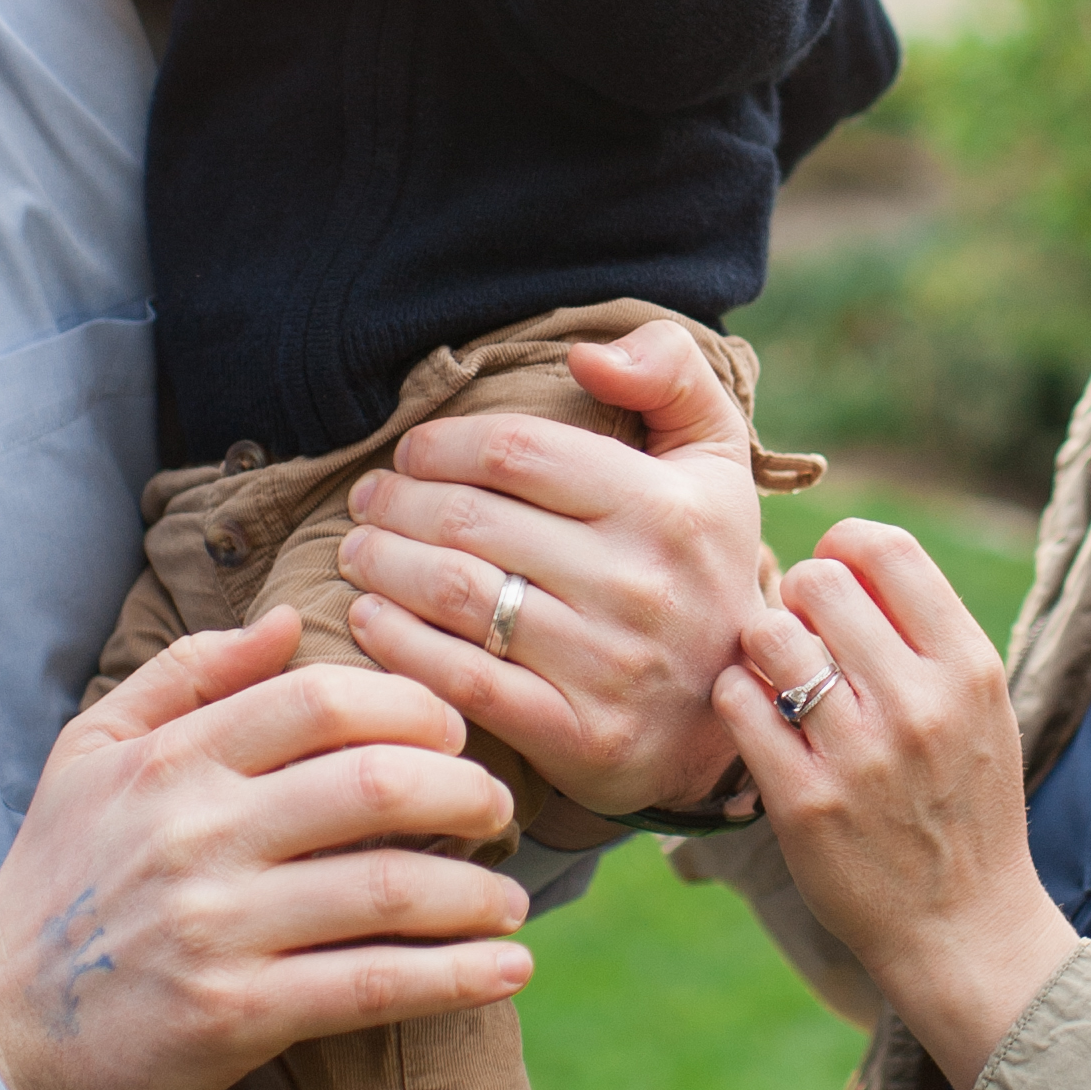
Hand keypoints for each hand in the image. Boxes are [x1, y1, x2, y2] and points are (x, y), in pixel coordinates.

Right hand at [0, 606, 531, 1089]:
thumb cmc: (63, 878)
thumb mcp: (91, 751)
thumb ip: (187, 675)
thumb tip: (284, 617)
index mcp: (173, 761)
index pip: (323, 699)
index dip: (414, 709)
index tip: (455, 739)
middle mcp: (197, 834)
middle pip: (375, 783)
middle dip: (467, 793)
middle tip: (499, 812)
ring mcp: (217, 927)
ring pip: (388, 888)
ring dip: (476, 892)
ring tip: (511, 900)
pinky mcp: (235, 1014)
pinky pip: (372, 985)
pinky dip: (457, 976)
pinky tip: (509, 969)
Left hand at [335, 321, 766, 829]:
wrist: (733, 708)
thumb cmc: (702, 564)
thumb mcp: (716, 458)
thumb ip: (670, 373)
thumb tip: (588, 354)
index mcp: (666, 507)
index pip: (514, 451)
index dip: (441, 444)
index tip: (410, 453)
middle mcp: (640, 584)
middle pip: (470, 522)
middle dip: (396, 503)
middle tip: (367, 501)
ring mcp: (609, 665)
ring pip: (456, 594)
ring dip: (383, 565)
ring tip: (357, 550)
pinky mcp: (580, 735)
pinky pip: (461, 679)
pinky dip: (398, 643)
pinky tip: (368, 616)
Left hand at [720, 526, 1076, 1089]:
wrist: (965, 928)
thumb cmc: (963, 805)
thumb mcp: (981, 710)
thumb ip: (925, 636)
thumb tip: (844, 559)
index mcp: (969, 668)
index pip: (886, 550)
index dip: (843, 549)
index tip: (833, 580)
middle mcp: (919, 704)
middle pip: (818, 581)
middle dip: (794, 599)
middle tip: (798, 638)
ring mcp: (859, 756)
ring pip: (768, 636)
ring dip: (759, 648)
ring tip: (774, 680)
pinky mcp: (804, 805)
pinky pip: (738, 705)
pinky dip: (736, 699)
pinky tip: (756, 720)